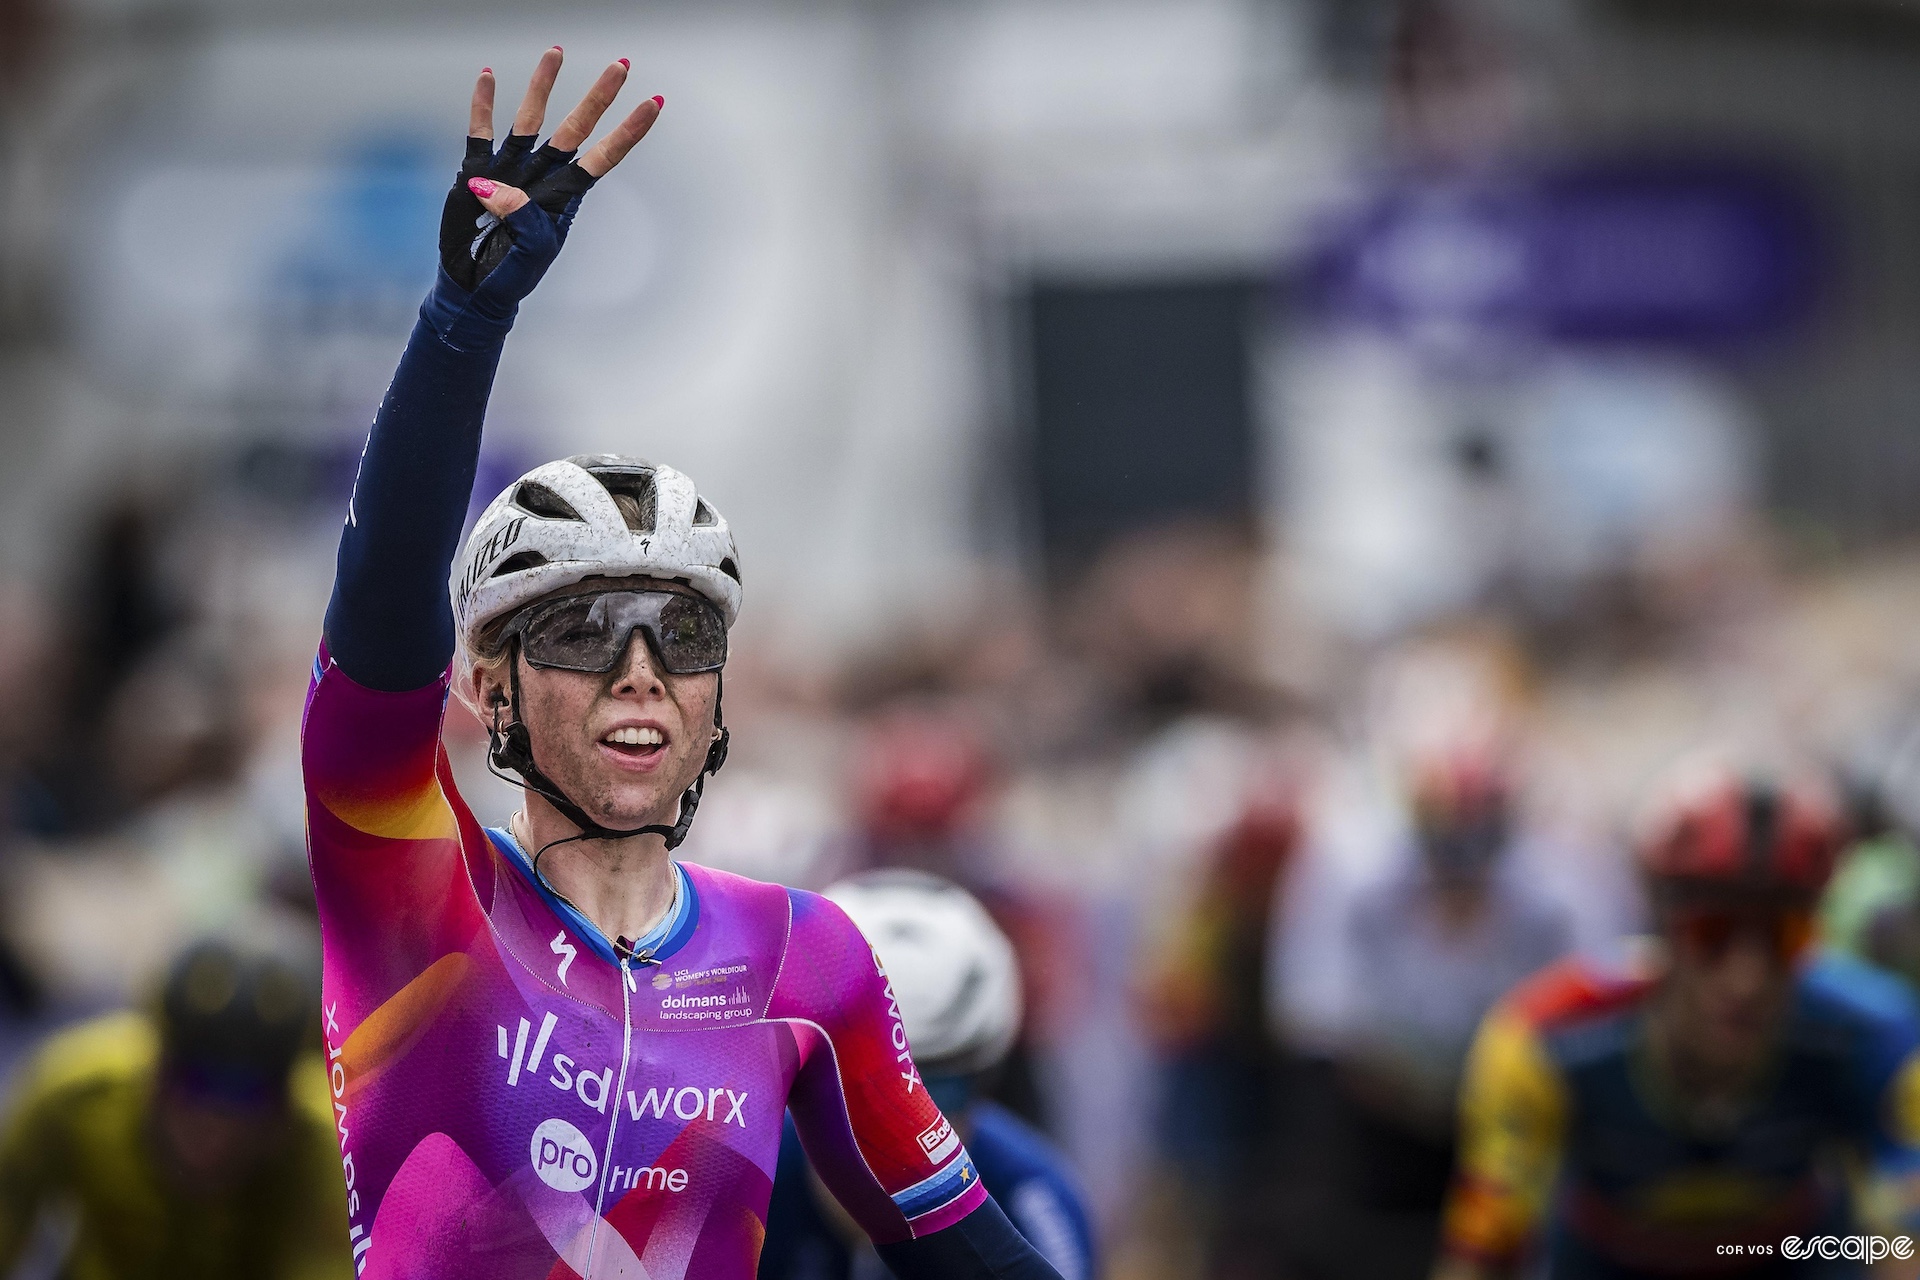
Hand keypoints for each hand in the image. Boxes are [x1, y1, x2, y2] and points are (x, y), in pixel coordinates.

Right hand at [437, 47, 662, 302]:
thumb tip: (496, 185)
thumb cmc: (510, 276)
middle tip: (620, 66)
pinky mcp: (476, 172)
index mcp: (565, 196)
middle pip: (575, 127)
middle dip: (598, 97)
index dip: (628, 132)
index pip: (604, 156)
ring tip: (556, 53)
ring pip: (531, 118)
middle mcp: (543, 176)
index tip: (653, 104)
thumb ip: (522, 216)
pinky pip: (481, 132)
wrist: (473, 288)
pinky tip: (488, 77)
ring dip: (543, 86)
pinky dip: (483, 105)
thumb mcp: (530, 252)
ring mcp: (510, 170)